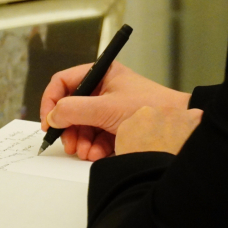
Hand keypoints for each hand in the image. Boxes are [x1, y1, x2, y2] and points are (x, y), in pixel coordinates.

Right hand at [41, 62, 190, 160]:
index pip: (64, 81)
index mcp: (102, 73)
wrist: (178, 127)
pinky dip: (93, 147)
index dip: (52, 100)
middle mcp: (104, 88)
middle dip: (69, 128)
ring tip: (86, 152)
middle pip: (71, 107)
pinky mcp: (116, 126)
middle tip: (68, 144)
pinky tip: (98, 153)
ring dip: (80, 141)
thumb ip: (74, 110)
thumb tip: (53, 115)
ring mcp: (110, 108)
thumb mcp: (106, 108)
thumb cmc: (149, 107)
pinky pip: (95, 136)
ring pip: (82, 125)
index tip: (49, 121)